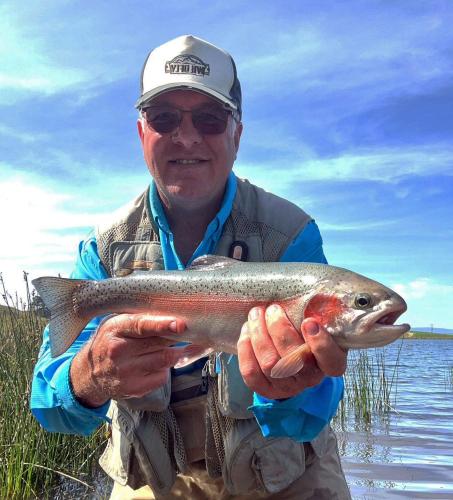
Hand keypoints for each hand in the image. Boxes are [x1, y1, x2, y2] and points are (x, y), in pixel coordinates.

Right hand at [70, 314, 186, 407]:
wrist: (88, 374)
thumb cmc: (109, 342)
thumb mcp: (116, 323)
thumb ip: (138, 318)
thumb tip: (170, 314)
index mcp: (115, 329)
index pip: (141, 326)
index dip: (162, 325)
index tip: (180, 325)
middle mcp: (119, 351)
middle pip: (160, 343)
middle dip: (176, 337)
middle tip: (189, 331)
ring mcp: (126, 372)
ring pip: (165, 359)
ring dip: (175, 352)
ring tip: (175, 346)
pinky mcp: (134, 388)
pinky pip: (162, 376)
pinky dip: (165, 368)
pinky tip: (157, 363)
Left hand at [237, 304, 346, 399]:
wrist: (292, 358)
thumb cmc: (306, 332)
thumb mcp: (320, 322)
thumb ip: (318, 311)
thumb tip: (313, 294)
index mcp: (330, 362)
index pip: (332, 361)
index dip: (321, 344)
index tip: (308, 321)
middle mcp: (310, 378)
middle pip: (294, 359)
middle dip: (279, 329)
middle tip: (273, 309)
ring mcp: (287, 386)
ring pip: (269, 364)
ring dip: (259, 333)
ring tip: (256, 314)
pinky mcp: (265, 389)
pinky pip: (251, 373)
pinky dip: (246, 349)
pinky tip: (247, 332)